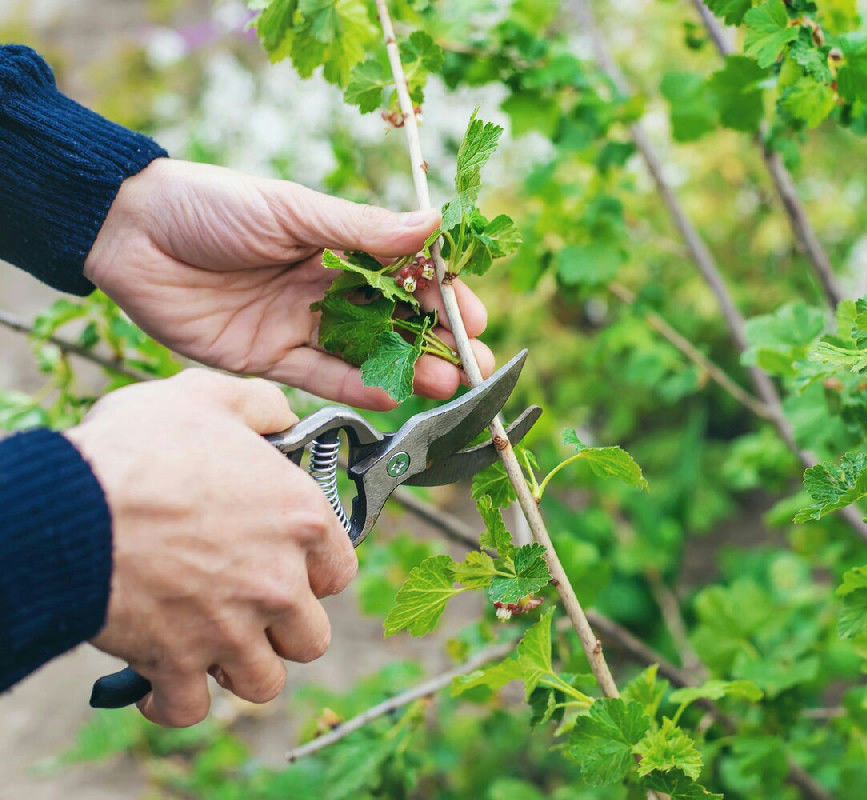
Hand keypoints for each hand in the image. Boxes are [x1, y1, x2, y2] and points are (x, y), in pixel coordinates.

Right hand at [67, 370, 356, 726]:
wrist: (69, 505)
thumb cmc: (137, 450)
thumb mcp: (207, 398)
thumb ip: (258, 406)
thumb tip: (282, 417)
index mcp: (300, 519)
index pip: (340, 572)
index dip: (314, 575)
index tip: (289, 571)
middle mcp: (279, 581)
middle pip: (310, 638)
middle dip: (281, 631)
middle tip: (247, 611)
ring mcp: (233, 628)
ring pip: (263, 682)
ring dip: (238, 669)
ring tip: (210, 646)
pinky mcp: (179, 662)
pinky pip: (191, 709)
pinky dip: (173, 702)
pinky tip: (158, 683)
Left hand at [84, 159, 495, 407]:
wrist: (127, 234)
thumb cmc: (211, 204)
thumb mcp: (292, 210)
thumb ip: (362, 229)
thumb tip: (436, 223)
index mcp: (338, 243)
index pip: (407, 274)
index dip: (443, 296)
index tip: (475, 316)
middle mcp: (325, 287)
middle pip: (395, 320)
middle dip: (439, 343)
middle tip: (476, 365)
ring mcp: (299, 324)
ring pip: (366, 353)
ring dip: (409, 369)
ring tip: (448, 385)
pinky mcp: (267, 358)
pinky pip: (320, 376)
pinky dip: (356, 386)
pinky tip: (392, 394)